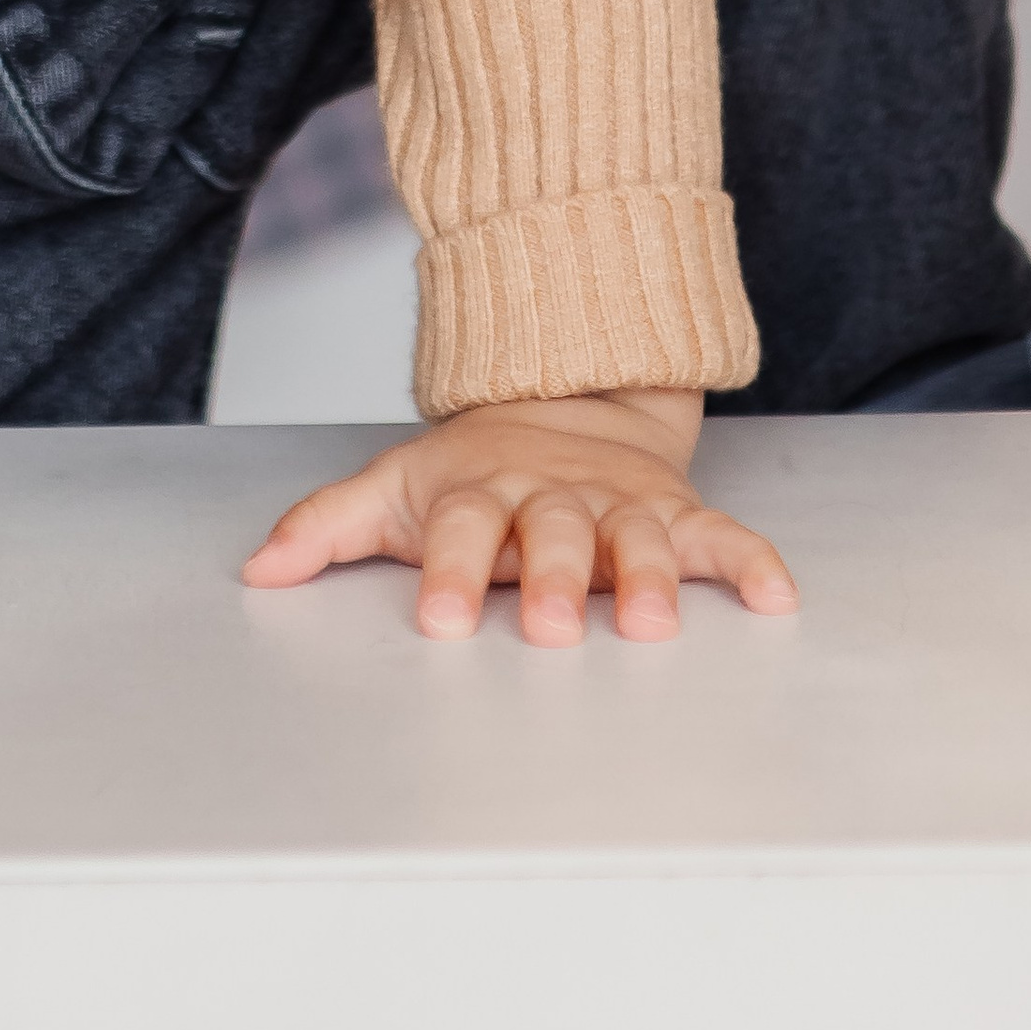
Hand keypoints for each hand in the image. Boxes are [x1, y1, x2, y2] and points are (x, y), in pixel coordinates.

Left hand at [241, 388, 798, 644]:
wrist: (558, 402)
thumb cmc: (469, 474)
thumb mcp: (392, 489)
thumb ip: (325, 529)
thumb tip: (255, 572)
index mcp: (479, 493)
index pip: (458, 531)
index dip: (446, 574)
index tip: (438, 622)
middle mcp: (551, 497)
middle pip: (550, 535)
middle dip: (549, 581)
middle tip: (546, 627)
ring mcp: (617, 502)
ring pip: (635, 536)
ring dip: (645, 577)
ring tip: (652, 623)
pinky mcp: (674, 510)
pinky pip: (720, 535)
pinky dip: (750, 562)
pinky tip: (776, 599)